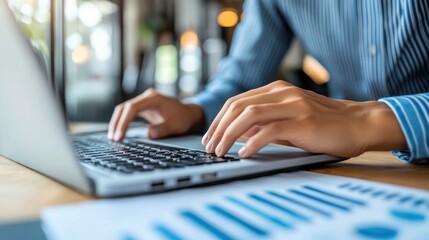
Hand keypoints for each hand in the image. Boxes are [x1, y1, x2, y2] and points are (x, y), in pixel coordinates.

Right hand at [108, 89, 204, 140]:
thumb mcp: (176, 126)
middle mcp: (147, 97)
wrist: (189, 114)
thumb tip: (149, 134)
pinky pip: (128, 113)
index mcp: (154, 99)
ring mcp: (144, 101)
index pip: (132, 108)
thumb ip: (163, 129)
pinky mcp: (143, 108)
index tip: (120, 135)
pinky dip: (122, 122)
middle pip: (124, 108)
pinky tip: (118, 133)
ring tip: (113, 138)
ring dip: (117, 123)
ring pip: (124, 110)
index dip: (124, 122)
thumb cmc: (184, 119)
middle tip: (114, 139)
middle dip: (117, 123)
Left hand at [202, 80, 406, 157]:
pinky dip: (252, 142)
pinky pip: (270, 130)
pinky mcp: (303, 121)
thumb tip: (238, 134)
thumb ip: (265, 124)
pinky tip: (244, 153)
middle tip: (210, 147)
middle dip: (218, 128)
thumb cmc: (323, 125)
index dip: (219, 120)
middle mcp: (282, 93)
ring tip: (220, 151)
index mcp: (276, 90)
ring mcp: (293, 105)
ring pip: (249, 115)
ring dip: (229, 134)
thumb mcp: (289, 121)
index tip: (210, 137)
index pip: (237, 102)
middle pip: (238, 106)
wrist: (359, 124)